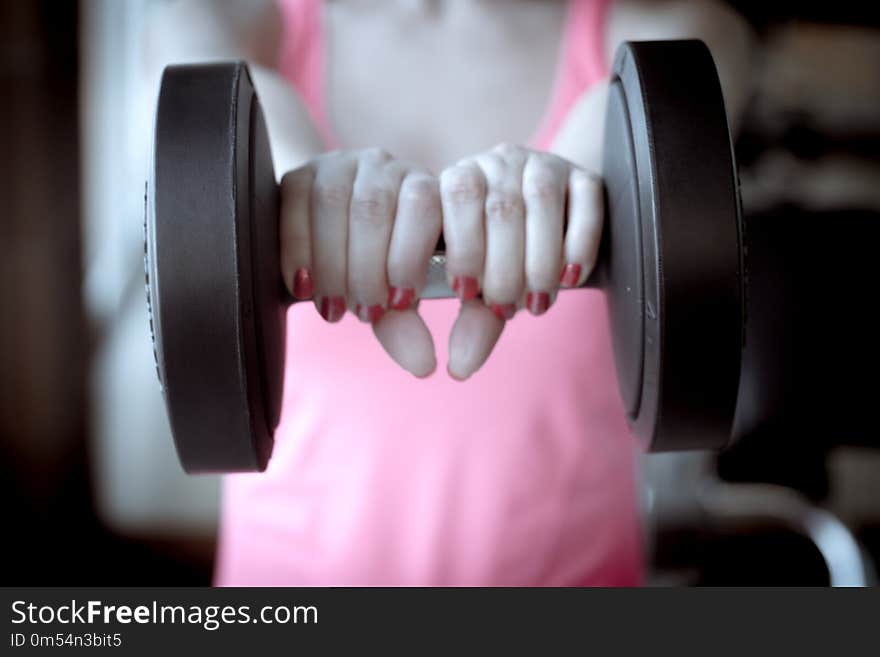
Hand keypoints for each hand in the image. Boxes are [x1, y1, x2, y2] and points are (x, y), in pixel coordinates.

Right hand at [279, 148, 441, 376]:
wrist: (325, 244)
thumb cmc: (374, 274)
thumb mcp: (394, 299)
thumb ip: (408, 326)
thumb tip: (423, 366)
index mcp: (425, 189)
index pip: (424, 205)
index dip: (410, 255)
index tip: (401, 303)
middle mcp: (387, 167)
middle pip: (375, 208)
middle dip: (367, 268)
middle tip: (363, 313)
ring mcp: (343, 164)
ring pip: (334, 202)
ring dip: (332, 262)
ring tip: (332, 308)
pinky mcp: (301, 172)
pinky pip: (295, 201)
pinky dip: (297, 247)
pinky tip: (301, 285)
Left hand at [439, 143, 602, 379]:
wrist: (555, 226)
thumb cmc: (504, 259)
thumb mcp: (483, 286)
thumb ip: (472, 322)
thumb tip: (460, 369)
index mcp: (459, 180)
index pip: (454, 198)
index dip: (461, 248)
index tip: (465, 292)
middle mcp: (498, 164)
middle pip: (501, 209)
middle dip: (504, 268)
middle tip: (506, 307)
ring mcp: (543, 165)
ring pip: (542, 203)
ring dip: (540, 260)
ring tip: (538, 301)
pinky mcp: (585, 175)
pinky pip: (586, 202)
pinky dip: (579, 244)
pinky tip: (570, 278)